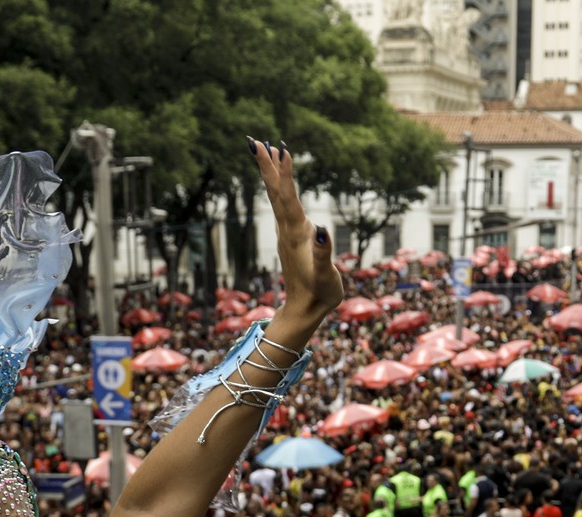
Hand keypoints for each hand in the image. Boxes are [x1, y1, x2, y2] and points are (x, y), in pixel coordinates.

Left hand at [250, 138, 341, 320]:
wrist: (305, 310)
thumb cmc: (320, 293)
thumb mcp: (326, 274)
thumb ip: (324, 252)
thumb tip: (323, 229)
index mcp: (295, 233)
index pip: (288, 197)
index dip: (284, 174)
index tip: (280, 149)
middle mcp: (287, 229)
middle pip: (275, 192)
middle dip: (266, 166)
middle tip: (255, 141)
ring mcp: (287, 233)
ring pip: (276, 197)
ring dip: (271, 174)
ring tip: (268, 151)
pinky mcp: (290, 237)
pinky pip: (282, 206)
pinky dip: (280, 189)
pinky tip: (281, 185)